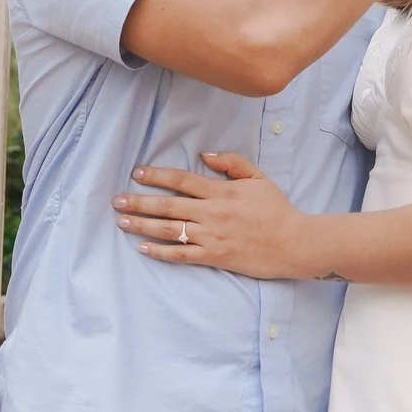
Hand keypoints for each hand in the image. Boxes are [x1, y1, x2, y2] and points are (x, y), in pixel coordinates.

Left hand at [116, 152, 316, 280]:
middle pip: (169, 206)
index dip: (158, 176)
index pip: (182, 180)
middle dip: (140, 202)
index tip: (137, 173)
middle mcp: (212, 213)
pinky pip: (182, 255)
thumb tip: (206, 154)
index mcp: (222, 191)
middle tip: (117, 201)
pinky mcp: (215, 257)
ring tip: (122, 222)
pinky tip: (144, 249)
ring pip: (170, 230)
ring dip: (143, 226)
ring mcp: (212, 236)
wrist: (294, 243)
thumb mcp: (258, 178)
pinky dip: (161, 252)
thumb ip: (232, 163)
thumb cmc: (277, 210)